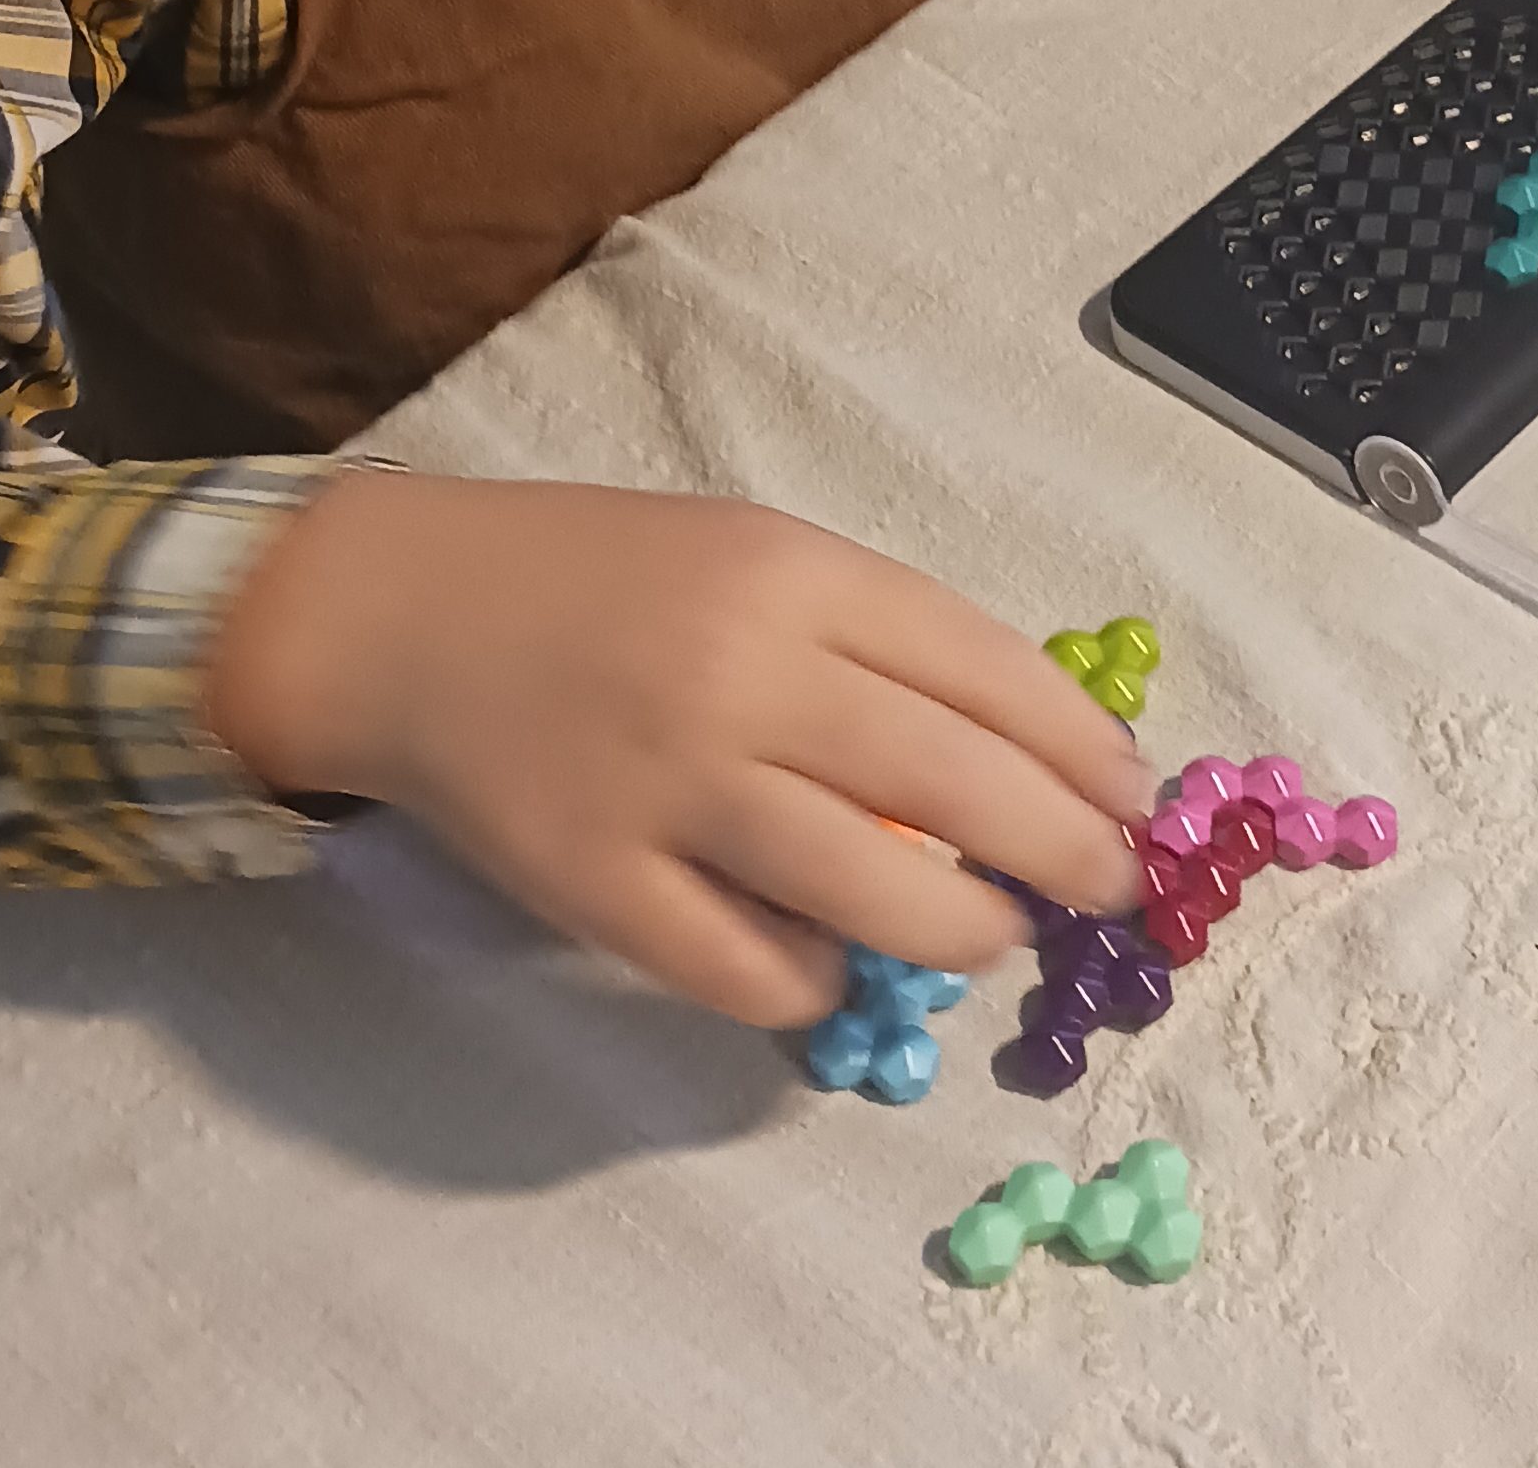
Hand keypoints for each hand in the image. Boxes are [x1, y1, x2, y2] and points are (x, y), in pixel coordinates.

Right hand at [204, 472, 1151, 1025]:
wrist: (406, 613)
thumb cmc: (599, 581)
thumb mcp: (748, 556)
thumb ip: (864, 640)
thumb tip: (1017, 753)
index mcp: (790, 573)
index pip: (983, 668)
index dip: (1078, 745)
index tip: (1131, 797)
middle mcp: (741, 673)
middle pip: (957, 782)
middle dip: (1063, 848)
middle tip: (1106, 886)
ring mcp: (667, 785)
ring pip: (872, 891)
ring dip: (963, 929)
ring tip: (990, 933)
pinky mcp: (597, 886)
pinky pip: (747, 969)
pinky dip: (813, 981)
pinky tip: (830, 961)